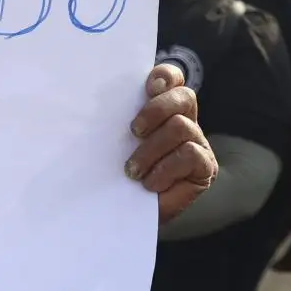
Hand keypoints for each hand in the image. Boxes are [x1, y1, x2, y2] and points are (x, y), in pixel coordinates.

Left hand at [126, 64, 216, 223]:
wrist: (127, 214)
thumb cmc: (116, 175)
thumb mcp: (112, 144)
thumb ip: (112, 121)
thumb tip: (85, 104)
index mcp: (162, 109)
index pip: (172, 79)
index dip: (164, 77)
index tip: (148, 88)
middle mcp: (184, 121)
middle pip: (184, 96)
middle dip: (156, 110)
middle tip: (134, 131)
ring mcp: (197, 143)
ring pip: (182, 127)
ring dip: (152, 149)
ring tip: (133, 170)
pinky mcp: (205, 168)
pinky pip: (189, 155)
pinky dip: (165, 169)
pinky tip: (150, 183)